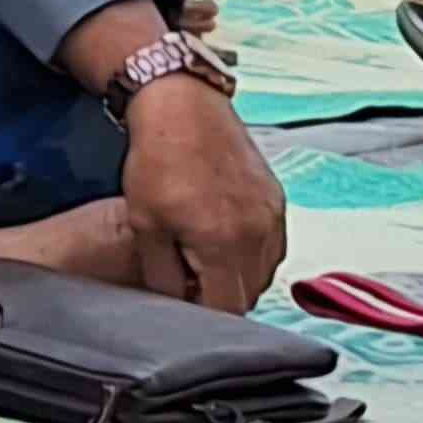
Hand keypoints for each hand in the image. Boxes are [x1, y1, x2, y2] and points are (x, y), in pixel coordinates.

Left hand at [117, 78, 286, 311]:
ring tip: (200, 251)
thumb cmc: (157, 162)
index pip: (228, 310)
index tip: (183, 301)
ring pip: (263, 272)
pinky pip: (271, 246)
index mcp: (225, 245)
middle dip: (220, 294)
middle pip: (249, 294)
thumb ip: (162, 275)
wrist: (182, 108)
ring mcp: (275, 217)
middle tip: (188, 275)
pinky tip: (219, 234)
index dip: (203, 313)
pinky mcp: (278, 202)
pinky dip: (249, 251)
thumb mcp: (143, 224)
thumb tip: (176, 304)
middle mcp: (260, 235)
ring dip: (237, 274)